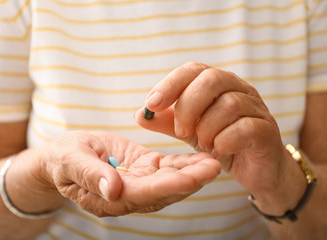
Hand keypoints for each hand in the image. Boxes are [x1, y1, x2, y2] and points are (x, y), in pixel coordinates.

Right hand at [40, 131, 219, 216]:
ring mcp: (139, 182)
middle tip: (214, 166)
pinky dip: (185, 163)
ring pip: (170, 181)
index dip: (168, 187)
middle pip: (164, 191)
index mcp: (108, 198)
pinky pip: (167, 168)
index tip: (193, 178)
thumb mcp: (70, 161)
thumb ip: (91, 175)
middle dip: (190, 181)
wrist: (67, 155)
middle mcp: (128, 195)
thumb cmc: (64, 158)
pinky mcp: (144, 169)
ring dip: (193, 172)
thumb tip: (113, 190)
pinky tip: (202, 156)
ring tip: (214, 160)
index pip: (143, 195)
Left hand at [135, 62, 303, 213]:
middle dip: (188, 106)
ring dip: (207, 128)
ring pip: (229, 104)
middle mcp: (239, 89)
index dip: (171, 83)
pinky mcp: (267, 131)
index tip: (151, 103)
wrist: (255, 169)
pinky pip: (245, 127)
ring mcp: (256, 108)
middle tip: (181, 131)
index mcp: (219, 85)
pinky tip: (218, 150)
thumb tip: (141, 114)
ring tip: (203, 144)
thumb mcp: (189, 132)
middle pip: (211, 79)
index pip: (194, 69)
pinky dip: (224, 141)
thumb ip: (167, 122)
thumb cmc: (221, 143)